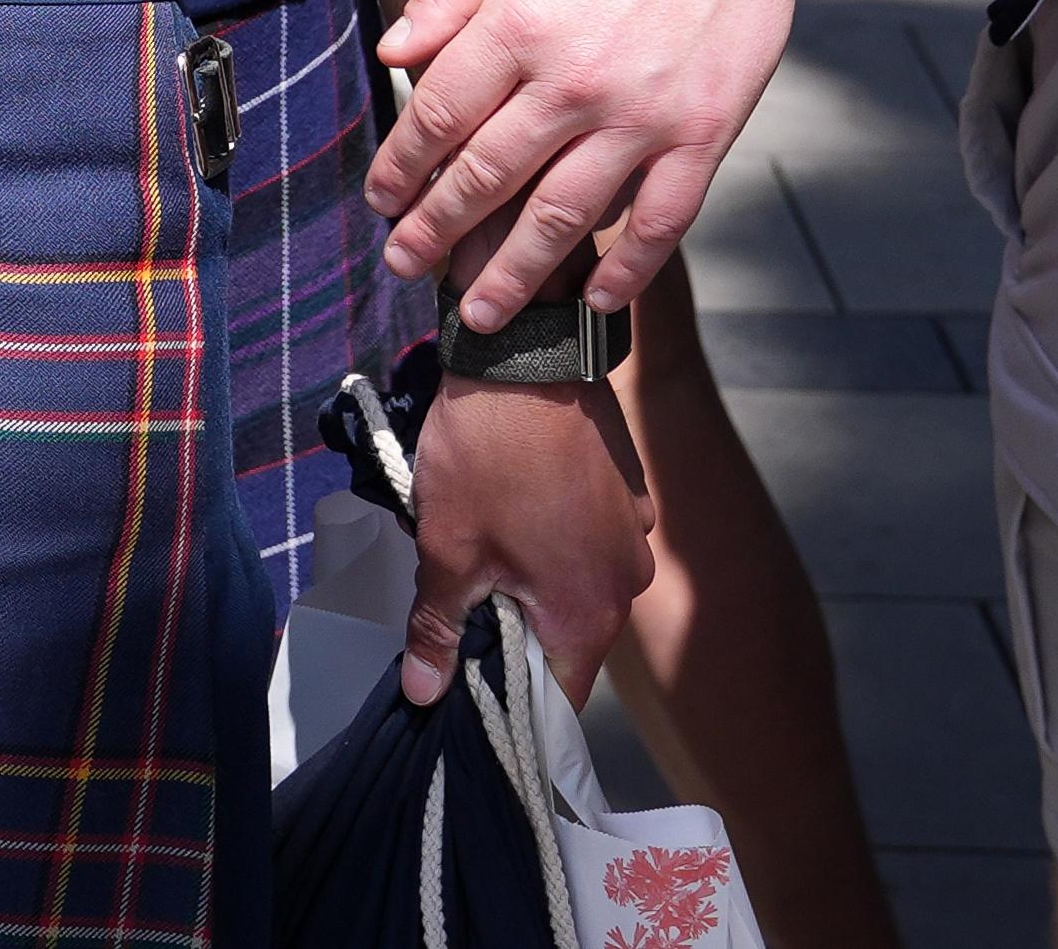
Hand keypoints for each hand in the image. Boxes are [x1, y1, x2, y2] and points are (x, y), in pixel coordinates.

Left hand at [365, 0, 818, 318]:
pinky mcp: (704, 134)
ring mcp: (643, 116)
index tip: (381, 200)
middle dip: (437, 231)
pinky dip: (629, 269)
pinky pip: (661, 222)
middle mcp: (574, 81)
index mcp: (518, 23)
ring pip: (564, 217)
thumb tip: (392, 57)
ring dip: (516, 275)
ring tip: (481, 315)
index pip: (440, 116)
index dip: (403, 166)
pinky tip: (598, 299)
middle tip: (405, 267)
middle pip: (487, 178)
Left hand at [398, 376, 648, 708]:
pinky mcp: (627, 492)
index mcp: (590, 612)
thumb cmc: (488, 457)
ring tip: (482, 544)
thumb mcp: (448, 549)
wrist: (526, 352)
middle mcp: (627, 580)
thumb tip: (424, 695)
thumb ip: (438, 629)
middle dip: (515, 634)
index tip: (471, 696)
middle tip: (459, 608)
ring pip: (578, 584)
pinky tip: (513, 506)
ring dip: (535, 581)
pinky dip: (555, 538)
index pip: (558, 697)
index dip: (512, 706)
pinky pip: (590, 539)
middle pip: (568, 640)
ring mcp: (633, 532)